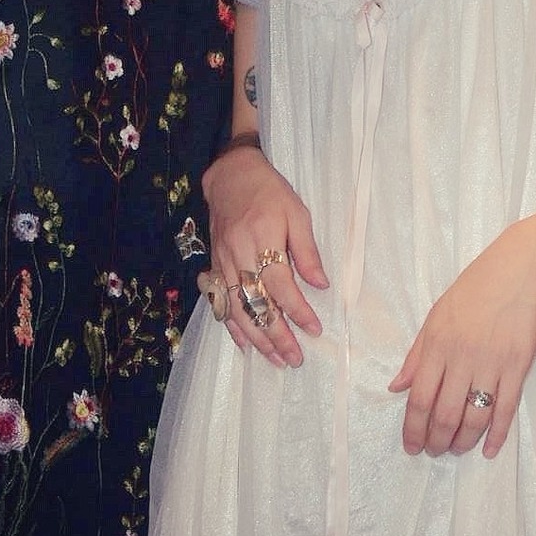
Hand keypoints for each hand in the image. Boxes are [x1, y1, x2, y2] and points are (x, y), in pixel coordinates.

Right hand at [202, 143, 327, 365]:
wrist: (230, 177)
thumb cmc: (270, 193)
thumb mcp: (297, 213)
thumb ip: (307, 251)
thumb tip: (321, 284)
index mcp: (262, 239)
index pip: (280, 285)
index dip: (297, 311)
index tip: (314, 330)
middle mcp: (238, 255)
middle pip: (256, 304)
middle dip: (276, 335)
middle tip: (294, 358)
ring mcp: (222, 264)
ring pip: (237, 310)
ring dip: (256, 338)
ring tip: (275, 358)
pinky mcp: (214, 267)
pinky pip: (220, 303)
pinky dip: (233, 327)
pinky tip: (246, 345)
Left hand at [388, 225, 535, 457]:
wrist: (519, 268)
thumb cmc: (474, 288)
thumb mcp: (436, 315)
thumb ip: (417, 354)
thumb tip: (396, 387)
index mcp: (437, 345)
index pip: (419, 398)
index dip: (413, 428)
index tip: (411, 445)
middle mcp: (462, 358)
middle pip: (445, 414)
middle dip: (436, 441)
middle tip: (433, 452)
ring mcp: (492, 363)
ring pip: (474, 417)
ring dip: (462, 441)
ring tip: (456, 450)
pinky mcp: (518, 366)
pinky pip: (506, 409)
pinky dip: (497, 434)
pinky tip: (488, 449)